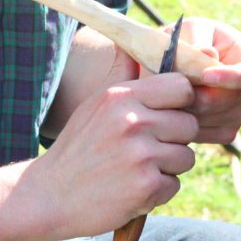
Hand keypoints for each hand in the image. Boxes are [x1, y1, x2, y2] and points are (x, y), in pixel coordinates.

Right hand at [27, 73, 198, 238]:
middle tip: (145, 149)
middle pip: (189, 125)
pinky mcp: (147, 186)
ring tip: (136, 170)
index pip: (182, 87)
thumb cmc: (77, 148)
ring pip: (186, 157)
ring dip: (167, 168)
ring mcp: (141, 155)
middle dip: (174, 140)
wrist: (50, 196)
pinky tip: (131, 189)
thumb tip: (129, 44)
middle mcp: (133, 121)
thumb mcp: (94, 104)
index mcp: (121, 96)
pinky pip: (175, 185)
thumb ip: (120, 74)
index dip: (181, 103)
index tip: (166, 115)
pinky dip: (157, 192)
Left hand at [162, 17, 240, 144]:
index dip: (234, 77)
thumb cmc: (185, 39)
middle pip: (233, 102)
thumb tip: (208, 54)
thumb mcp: (189, 29)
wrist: (172, 63)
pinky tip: (169, 109)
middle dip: (200, 97)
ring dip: (189, 111)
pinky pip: (208, 133)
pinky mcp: (226, 130)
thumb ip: (197, 38)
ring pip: (217, 120)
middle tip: (168, 89)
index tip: (205, 75)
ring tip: (164, 96)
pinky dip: (186, 125)